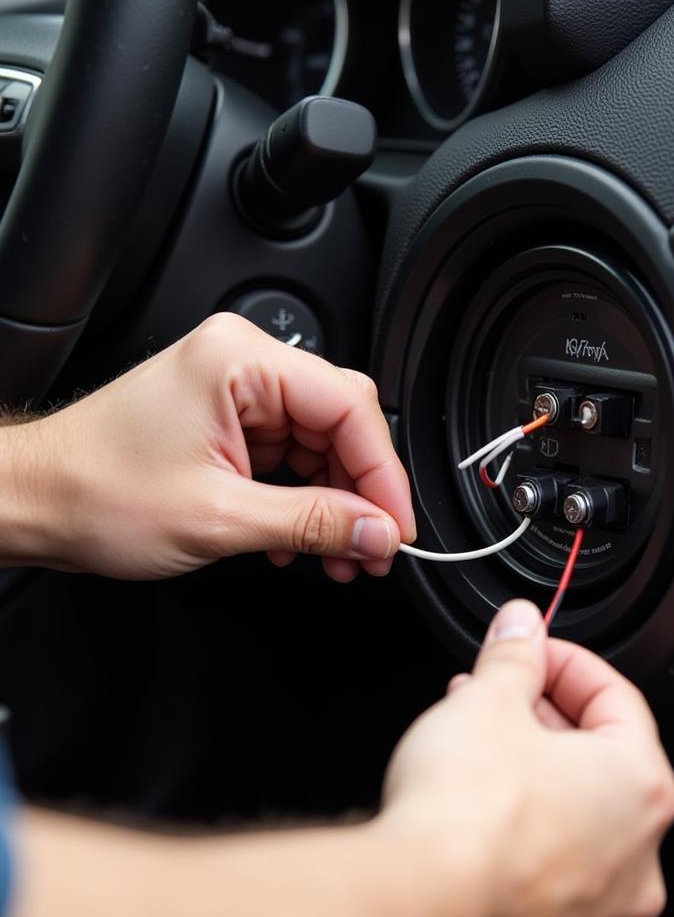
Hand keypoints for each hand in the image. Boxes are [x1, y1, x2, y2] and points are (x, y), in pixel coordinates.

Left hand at [7, 313, 414, 580]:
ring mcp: (238, 392)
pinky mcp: (232, 420)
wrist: (34, 501)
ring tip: (340, 556)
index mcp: (240, 360)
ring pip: (323, 445)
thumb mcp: (219, 517)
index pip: (349, 407)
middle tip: (373, 548)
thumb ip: (312, 523)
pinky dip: (305, 501)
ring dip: (336, 505)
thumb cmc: (95, 491)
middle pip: (342, 424)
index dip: (383, 473)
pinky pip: (293, 457)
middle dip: (362, 493)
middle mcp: (243, 364)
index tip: (395, 526)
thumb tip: (377, 531)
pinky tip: (301, 541)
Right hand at [382, 599, 673, 916]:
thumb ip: (514, 655)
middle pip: (597, 767)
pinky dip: (520, 857)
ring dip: (532, 790)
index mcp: (640, 787)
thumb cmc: (466, 819)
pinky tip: (477, 835)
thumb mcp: (487, 701)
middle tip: (495, 702)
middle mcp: (637, 860)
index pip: (617, 700)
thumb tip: (521, 627)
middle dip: (541, 724)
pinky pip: (547, 891)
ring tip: (475, 760)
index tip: (533, 653)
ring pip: (573, 833)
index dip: (566, 664)